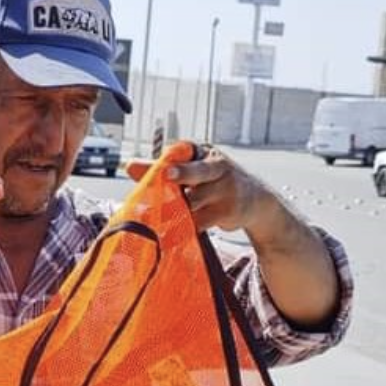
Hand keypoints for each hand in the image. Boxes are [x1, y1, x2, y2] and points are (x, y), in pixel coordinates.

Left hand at [127, 147, 289, 236]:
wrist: (256, 200)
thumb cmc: (216, 181)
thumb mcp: (194, 170)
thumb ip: (162, 169)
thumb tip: (128, 165)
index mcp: (205, 153)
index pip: (186, 152)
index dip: (175, 161)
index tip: (164, 169)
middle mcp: (218, 166)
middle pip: (199, 171)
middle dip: (184, 173)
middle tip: (167, 176)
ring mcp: (226, 188)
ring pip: (194, 201)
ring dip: (178, 211)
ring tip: (162, 219)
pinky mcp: (228, 211)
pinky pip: (200, 221)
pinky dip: (186, 227)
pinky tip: (175, 233)